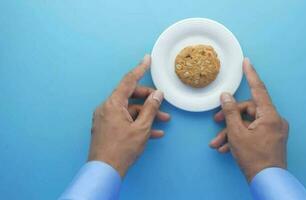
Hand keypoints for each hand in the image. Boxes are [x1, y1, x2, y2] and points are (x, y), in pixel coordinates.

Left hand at [88, 55, 169, 177]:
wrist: (105, 171)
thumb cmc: (121, 149)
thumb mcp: (141, 128)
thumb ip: (151, 108)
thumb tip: (158, 94)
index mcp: (112, 104)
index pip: (128, 81)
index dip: (140, 69)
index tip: (147, 59)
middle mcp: (107, 108)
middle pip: (130, 96)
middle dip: (149, 100)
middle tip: (163, 104)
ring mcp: (106, 119)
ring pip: (130, 110)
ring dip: (146, 115)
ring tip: (164, 122)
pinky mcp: (107, 128)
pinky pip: (124, 121)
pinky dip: (138, 124)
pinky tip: (153, 133)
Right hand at [210, 58, 288, 181]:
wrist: (266, 181)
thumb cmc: (253, 158)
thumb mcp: (236, 133)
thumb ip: (230, 112)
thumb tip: (225, 96)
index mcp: (270, 116)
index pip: (259, 89)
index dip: (251, 75)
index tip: (246, 62)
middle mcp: (275, 120)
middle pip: (248, 110)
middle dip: (230, 117)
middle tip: (216, 121)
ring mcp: (273, 130)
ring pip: (248, 123)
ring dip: (231, 131)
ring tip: (217, 143)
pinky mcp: (271, 139)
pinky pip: (253, 132)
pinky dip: (239, 137)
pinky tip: (226, 148)